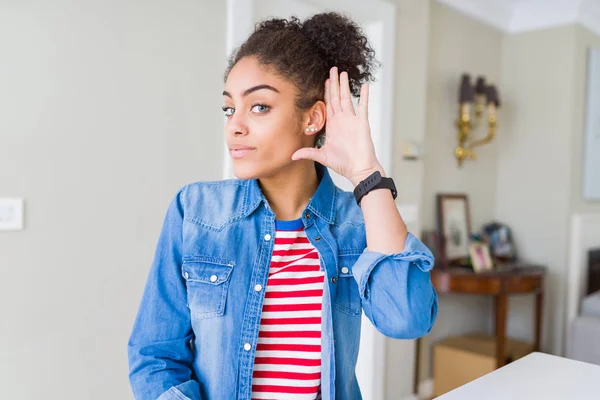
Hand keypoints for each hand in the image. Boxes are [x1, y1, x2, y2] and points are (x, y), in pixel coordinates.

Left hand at [291, 66, 383, 185]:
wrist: (359, 170)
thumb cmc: (344, 164)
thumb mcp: (322, 156)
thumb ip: (308, 153)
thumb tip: (292, 156)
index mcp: (333, 126)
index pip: (327, 105)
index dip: (325, 92)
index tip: (323, 81)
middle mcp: (342, 120)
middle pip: (336, 97)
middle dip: (333, 83)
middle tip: (332, 69)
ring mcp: (352, 120)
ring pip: (347, 98)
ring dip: (344, 85)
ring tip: (343, 72)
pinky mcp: (362, 123)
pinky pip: (363, 106)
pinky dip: (365, 96)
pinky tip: (365, 85)